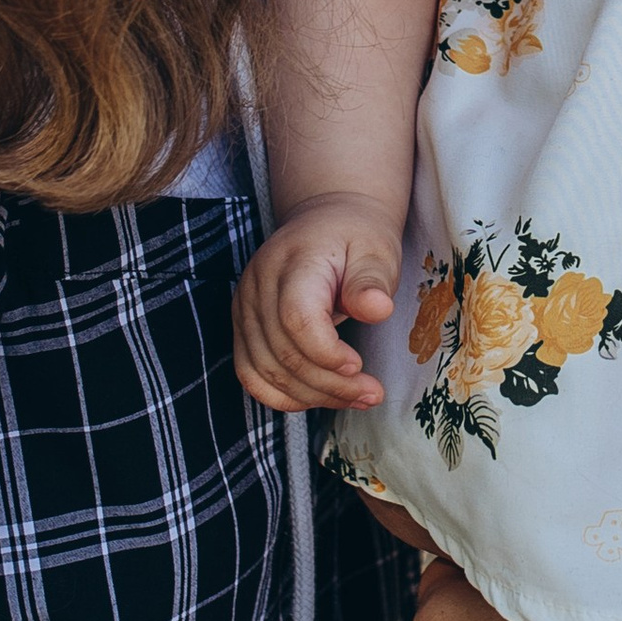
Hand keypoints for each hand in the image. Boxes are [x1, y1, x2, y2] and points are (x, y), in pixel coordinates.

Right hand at [232, 195, 399, 410]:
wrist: (326, 222)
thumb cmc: (356, 237)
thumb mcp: (376, 250)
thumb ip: (372, 280)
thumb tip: (378, 309)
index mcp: (293, 261)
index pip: (296, 319)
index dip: (326, 353)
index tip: (359, 365)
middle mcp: (259, 285)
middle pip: (283, 352)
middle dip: (330, 384)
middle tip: (372, 393)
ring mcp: (244, 307)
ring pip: (265, 371)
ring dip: (312, 395)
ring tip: (356, 398)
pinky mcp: (244, 326)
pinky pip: (251, 374)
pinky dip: (282, 395)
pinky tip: (319, 398)